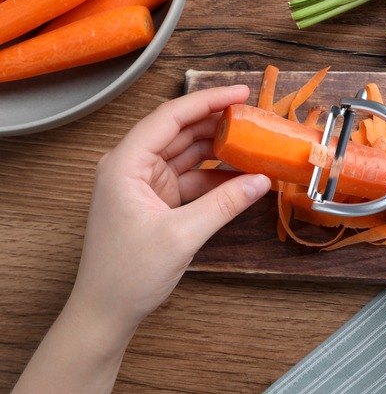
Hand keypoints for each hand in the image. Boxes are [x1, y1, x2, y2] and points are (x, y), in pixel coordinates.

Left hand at [72, 84, 270, 329]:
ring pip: (187, 154)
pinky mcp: (156, 201)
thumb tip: (261, 181)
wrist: (106, 310)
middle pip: (180, 131)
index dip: (207, 101)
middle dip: (217, 123)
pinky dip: (215, 177)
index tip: (240, 94)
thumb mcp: (182, 236)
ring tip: (253, 144)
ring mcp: (144, 183)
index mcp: (125, 164)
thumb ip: (224, 204)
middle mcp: (131, 166)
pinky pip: (190, 178)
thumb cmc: (127, 274)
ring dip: (219, 150)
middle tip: (254, 119)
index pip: (170, 118)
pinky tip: (241, 177)